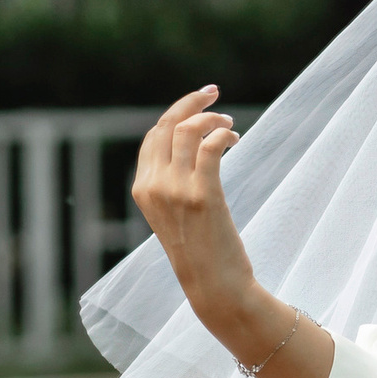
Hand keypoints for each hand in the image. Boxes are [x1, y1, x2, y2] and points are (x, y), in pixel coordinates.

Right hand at [132, 87, 255, 316]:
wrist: (214, 284)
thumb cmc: (201, 250)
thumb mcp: (175, 214)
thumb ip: (174, 184)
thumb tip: (194, 149)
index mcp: (142, 189)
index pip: (152, 138)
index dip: (174, 113)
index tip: (199, 101)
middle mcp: (153, 186)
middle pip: (166, 126)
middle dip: (190, 103)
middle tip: (214, 93)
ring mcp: (175, 190)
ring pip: (187, 132)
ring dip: (213, 120)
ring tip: (230, 125)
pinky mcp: (203, 195)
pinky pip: (209, 147)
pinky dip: (223, 134)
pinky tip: (234, 138)